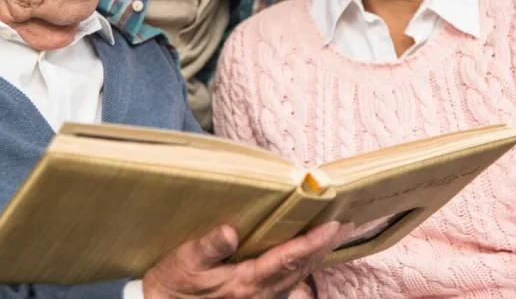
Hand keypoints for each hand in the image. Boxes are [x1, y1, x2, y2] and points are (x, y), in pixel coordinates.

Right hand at [142, 221, 353, 298]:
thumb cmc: (172, 287)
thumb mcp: (184, 263)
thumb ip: (208, 247)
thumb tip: (230, 231)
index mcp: (245, 282)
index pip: (288, 258)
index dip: (313, 241)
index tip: (332, 225)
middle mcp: (260, 294)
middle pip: (301, 268)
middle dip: (323, 246)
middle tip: (343, 224)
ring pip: (296, 277)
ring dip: (315, 256)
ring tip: (330, 236)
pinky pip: (286, 283)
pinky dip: (300, 266)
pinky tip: (303, 256)